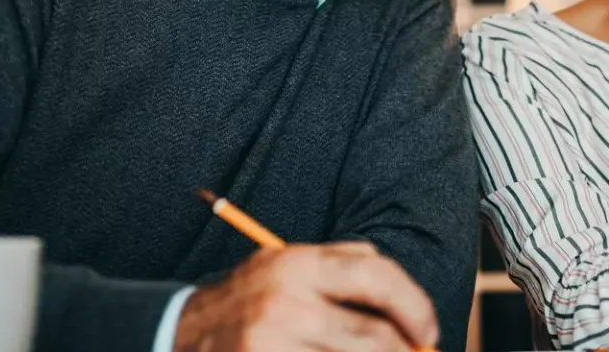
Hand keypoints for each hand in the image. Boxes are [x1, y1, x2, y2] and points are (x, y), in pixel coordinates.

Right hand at [173, 241, 438, 351]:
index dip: (416, 307)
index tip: (428, 331)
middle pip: (376, 338)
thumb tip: (407, 298)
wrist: (180, 335)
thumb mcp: (288, 266)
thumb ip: (344, 266)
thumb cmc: (250, 302)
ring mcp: (272, 343)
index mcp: (297, 264)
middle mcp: (286, 302)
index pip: (379, 277)